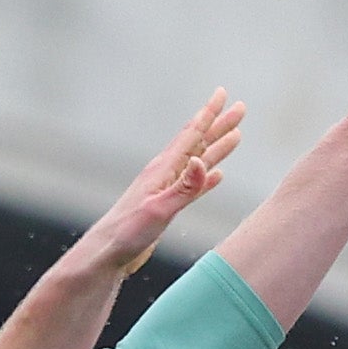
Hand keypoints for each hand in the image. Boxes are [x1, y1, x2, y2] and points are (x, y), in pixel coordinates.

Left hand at [84, 91, 243, 279]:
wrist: (107, 254)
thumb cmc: (127, 233)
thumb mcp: (159, 210)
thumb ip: (183, 188)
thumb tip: (202, 161)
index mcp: (163, 170)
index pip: (191, 135)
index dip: (209, 114)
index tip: (223, 94)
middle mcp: (164, 174)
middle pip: (198, 143)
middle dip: (219, 125)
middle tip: (240, 108)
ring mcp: (165, 189)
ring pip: (198, 161)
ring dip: (217, 147)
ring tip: (236, 134)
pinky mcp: (166, 206)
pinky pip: (192, 186)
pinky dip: (207, 178)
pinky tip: (217, 175)